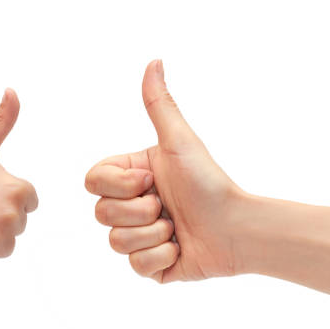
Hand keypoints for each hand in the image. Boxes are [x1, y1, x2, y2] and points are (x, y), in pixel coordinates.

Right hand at [85, 60, 242, 282]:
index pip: (93, 182)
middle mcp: (130, 207)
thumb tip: (154, 62)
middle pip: (101, 214)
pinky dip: (162, 257)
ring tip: (177, 228)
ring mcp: (139, 237)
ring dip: (154, 234)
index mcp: (130, 178)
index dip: (119, 184)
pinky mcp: (150, 265)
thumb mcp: (179, 142)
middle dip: (140, 211)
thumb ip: (160, 105)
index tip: (151, 179)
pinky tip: (180, 247)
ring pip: (116, 243)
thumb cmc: (209, 182)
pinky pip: (136, 267)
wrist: (237, 228)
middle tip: (167, 206)